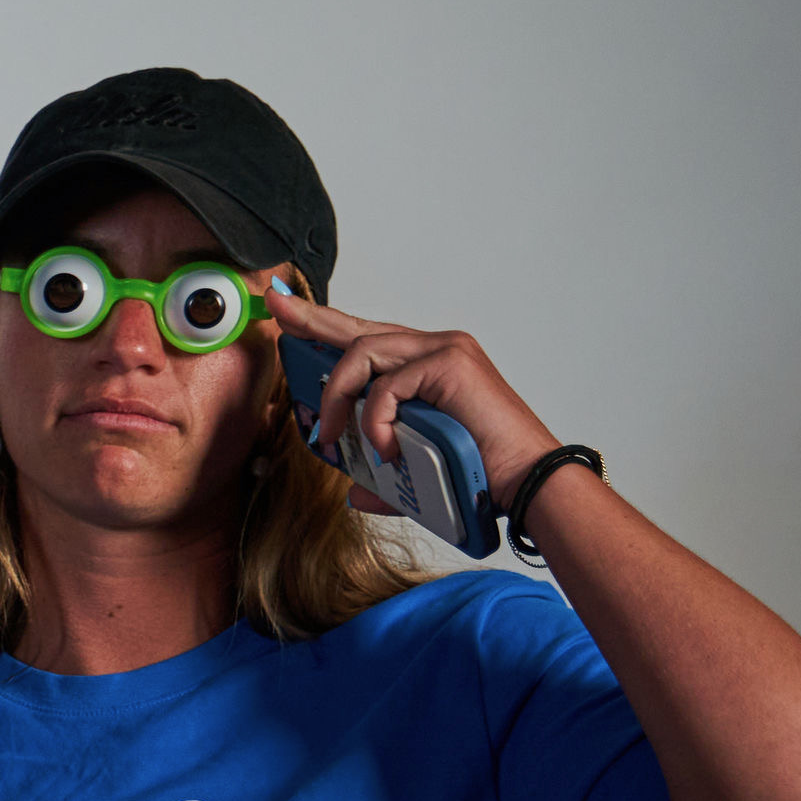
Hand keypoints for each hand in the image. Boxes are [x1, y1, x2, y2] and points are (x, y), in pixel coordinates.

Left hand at [266, 280, 561, 511]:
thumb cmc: (478, 474)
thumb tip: (355, 494)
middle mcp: (436, 348)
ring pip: (363, 353)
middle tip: (277, 307)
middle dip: (312, 320)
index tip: (288, 311)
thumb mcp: (413, 473)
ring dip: (336, 398)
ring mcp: (445, 350)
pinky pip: (387, 386)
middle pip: (358, 329)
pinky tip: (386, 449)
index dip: (324, 324)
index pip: (366, 339)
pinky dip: (374, 421)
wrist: (524, 484)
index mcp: (426, 367)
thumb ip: (383, 478)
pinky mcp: (450, 363)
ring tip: (331, 437)